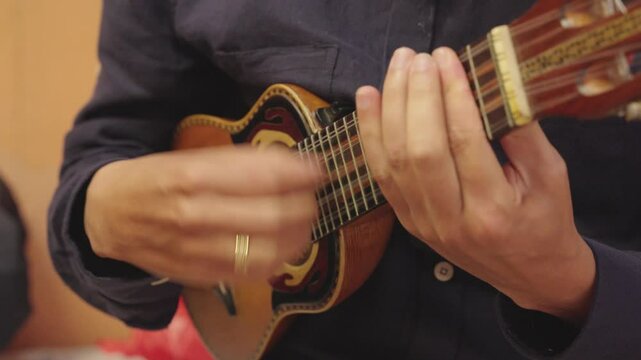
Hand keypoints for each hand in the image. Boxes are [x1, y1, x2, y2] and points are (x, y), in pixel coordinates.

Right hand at [84, 146, 320, 286]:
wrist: (106, 215)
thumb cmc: (153, 179)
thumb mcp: (187, 157)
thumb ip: (236, 163)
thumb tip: (290, 164)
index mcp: (191, 175)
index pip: (261, 176)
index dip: (299, 173)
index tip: (317, 168)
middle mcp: (194, 213)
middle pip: (271, 216)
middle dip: (305, 205)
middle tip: (314, 196)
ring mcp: (195, 249)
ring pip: (266, 250)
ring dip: (298, 237)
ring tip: (306, 224)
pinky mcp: (197, 273)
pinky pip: (249, 273)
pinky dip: (276, 261)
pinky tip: (284, 247)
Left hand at [356, 47, 595, 321]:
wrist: (528, 272)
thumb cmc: (543, 220)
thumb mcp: (551, 176)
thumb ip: (523, 132)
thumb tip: (495, 83)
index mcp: (493, 211)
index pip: (465, 143)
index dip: (452, 96)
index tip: (448, 59)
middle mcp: (451, 220)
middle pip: (421, 151)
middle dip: (417, 97)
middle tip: (420, 58)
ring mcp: (423, 223)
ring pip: (394, 160)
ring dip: (390, 108)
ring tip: (397, 68)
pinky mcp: (407, 220)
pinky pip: (381, 173)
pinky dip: (371, 134)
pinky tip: (369, 100)